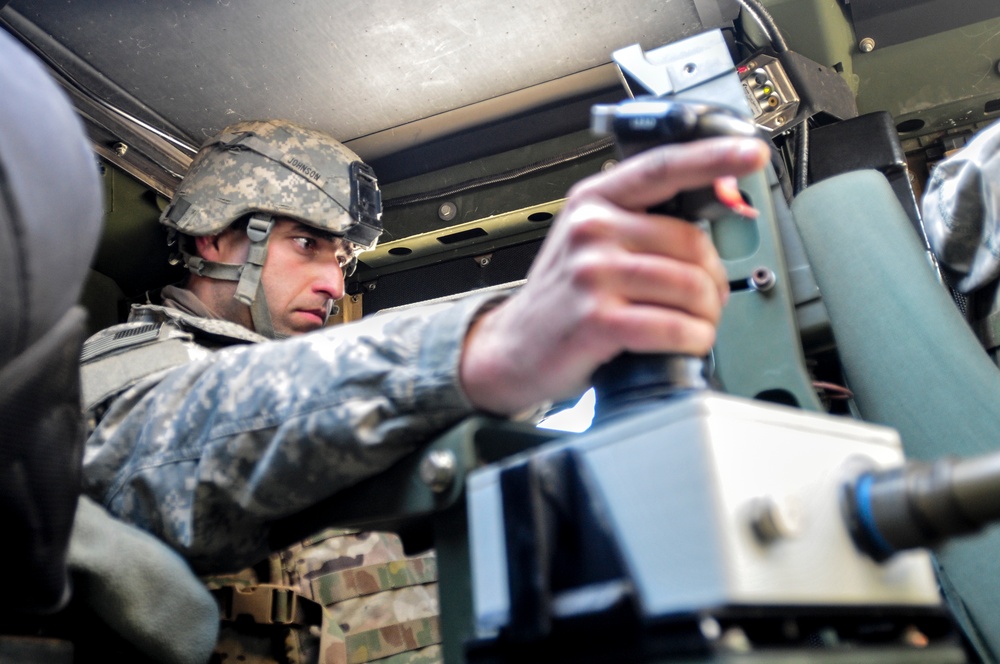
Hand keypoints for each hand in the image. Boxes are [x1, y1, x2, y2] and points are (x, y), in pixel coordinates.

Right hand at [460, 136, 770, 414]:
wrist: (514, 348)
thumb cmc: (564, 297)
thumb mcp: (592, 242)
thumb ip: (643, 221)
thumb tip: (718, 206)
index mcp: (595, 200)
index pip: (662, 167)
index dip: (714, 158)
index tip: (751, 152)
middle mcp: (591, 229)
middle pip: (693, 243)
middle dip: (714, 280)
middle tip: (707, 301)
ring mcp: (592, 273)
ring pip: (690, 287)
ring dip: (707, 316)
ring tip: (695, 325)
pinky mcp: (597, 318)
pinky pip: (673, 326)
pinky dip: (692, 340)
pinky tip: (685, 343)